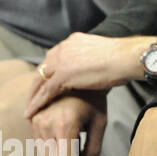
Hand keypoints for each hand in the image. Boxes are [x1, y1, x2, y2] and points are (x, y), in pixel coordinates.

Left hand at [26, 33, 155, 115]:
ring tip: (29, 109)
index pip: (54, 57)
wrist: (127, 58)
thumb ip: (93, 58)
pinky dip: (36, 104)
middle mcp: (64, 48)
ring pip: (40, 81)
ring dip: (33, 96)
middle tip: (33, 98)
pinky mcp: (62, 75)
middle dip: (37, 84)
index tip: (47, 83)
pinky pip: (45, 92)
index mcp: (73, 41)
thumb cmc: (124, 58)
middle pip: (43, 68)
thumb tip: (96, 68)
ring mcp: (61, 61)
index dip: (49, 72)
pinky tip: (31, 114)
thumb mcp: (104, 53)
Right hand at [29, 90, 107, 155]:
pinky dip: (55, 150)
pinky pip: (41, 146)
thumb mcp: (100, 124)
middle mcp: (45, 124)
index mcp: (65, 125)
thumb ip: (93, 151)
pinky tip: (69, 140)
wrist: (77, 76)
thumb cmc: (94, 100)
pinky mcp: (32, 121)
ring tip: (79, 148)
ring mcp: (36, 122)